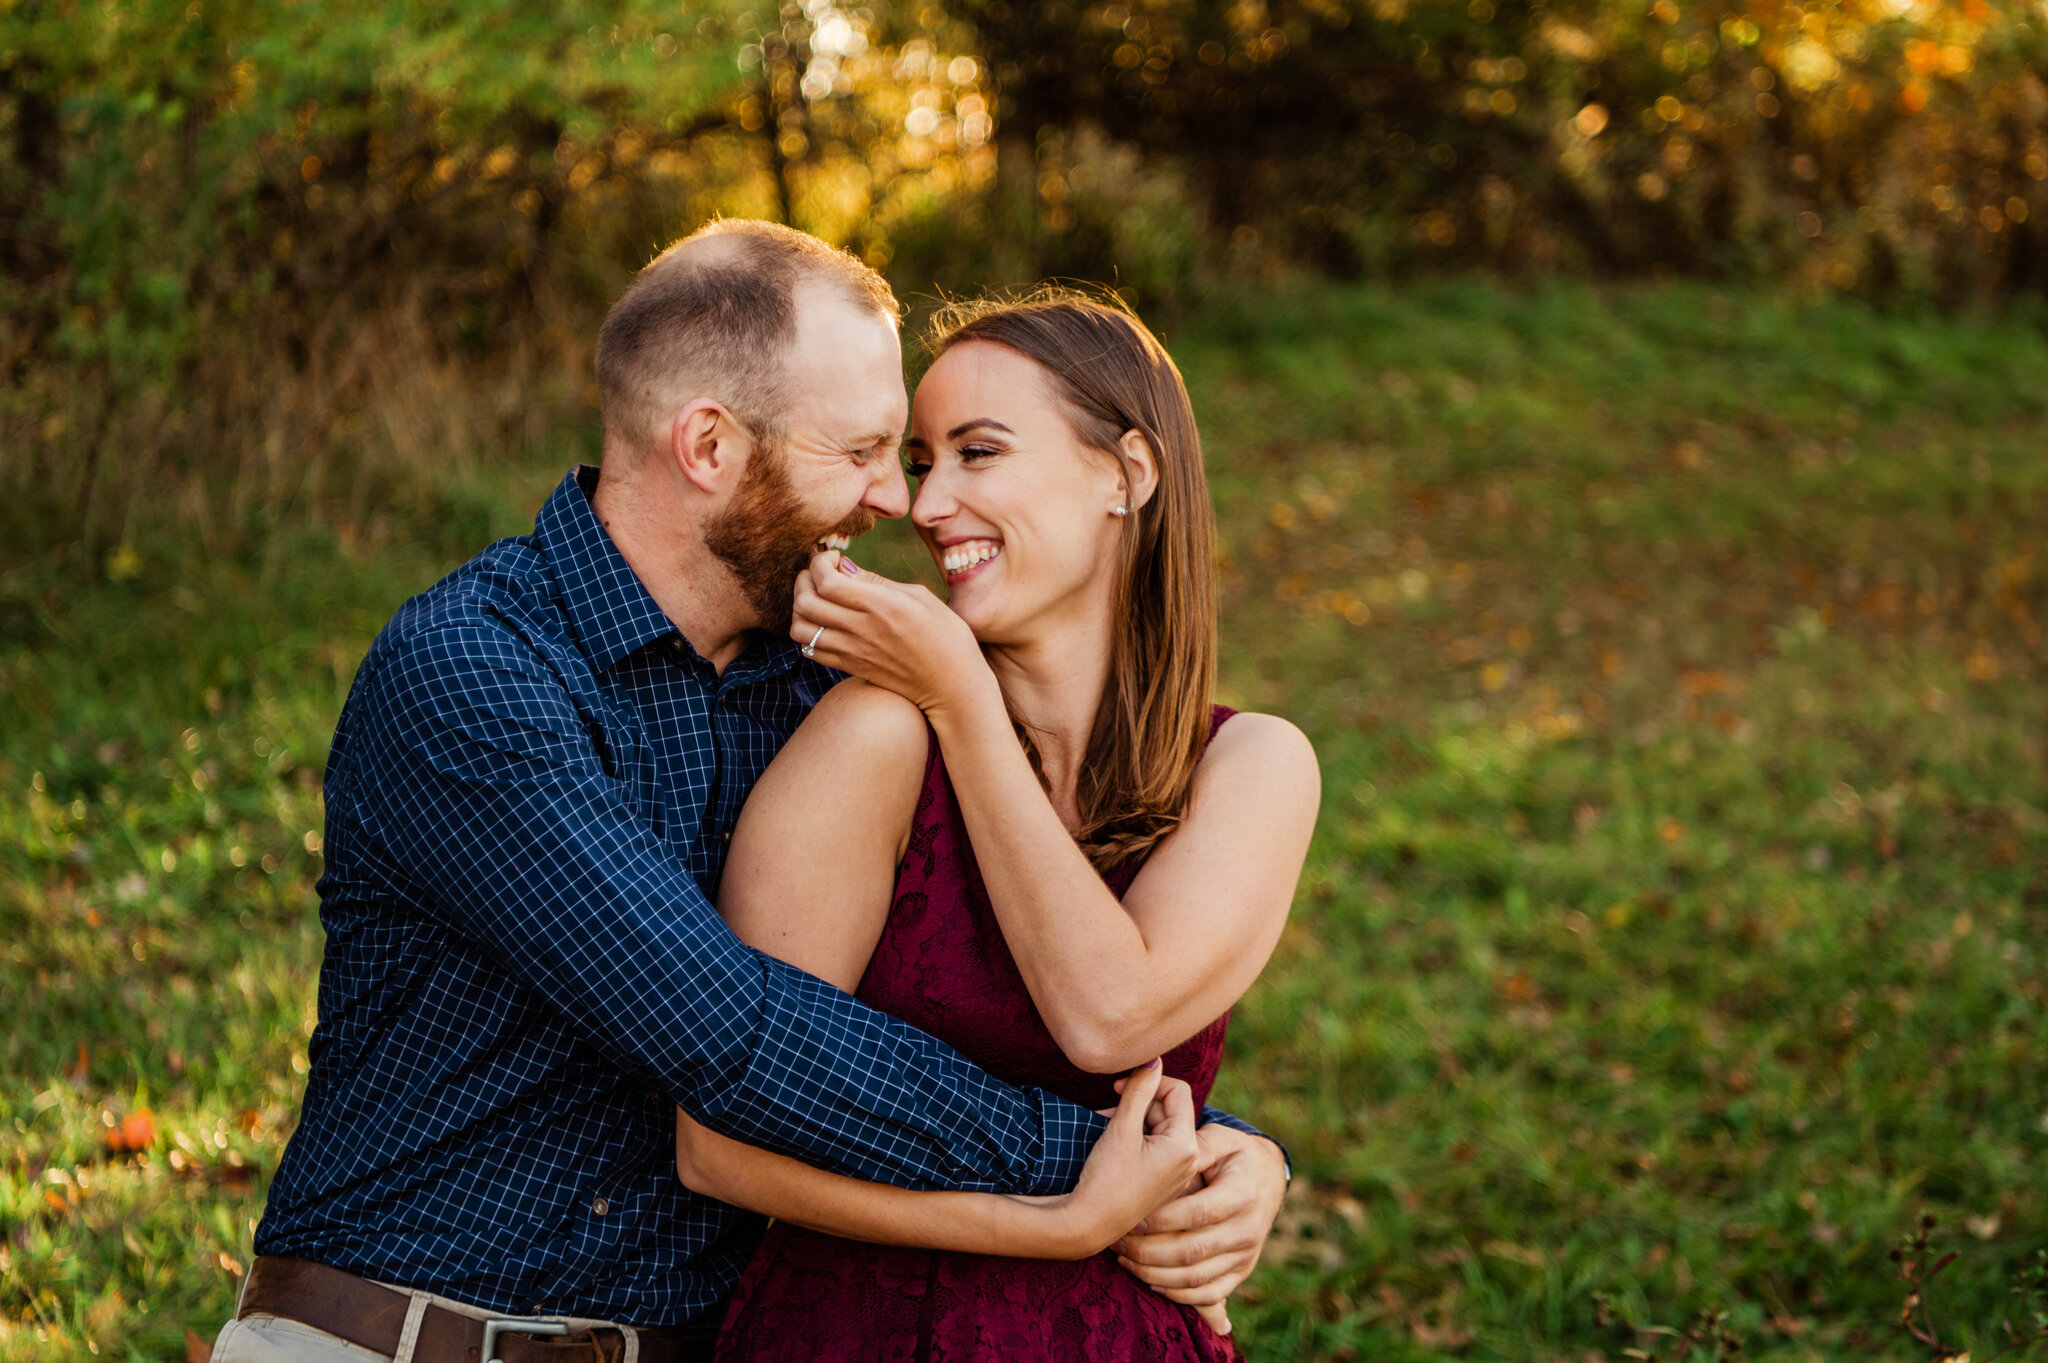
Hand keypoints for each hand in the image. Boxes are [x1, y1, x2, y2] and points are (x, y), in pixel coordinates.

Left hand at [789, 552, 997, 721]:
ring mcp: (852, 652)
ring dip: (800, 609)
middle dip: (804, 581)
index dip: (819, 564)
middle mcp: (861, 629)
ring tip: (817, 599)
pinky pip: (810, 650)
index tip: (832, 558)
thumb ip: (877, 581)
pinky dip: (807, 632)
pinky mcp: (850, 668)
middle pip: (805, 602)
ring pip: (800, 629)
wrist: (952, 684)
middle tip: (819, 575)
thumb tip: (845, 568)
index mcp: (880, 605)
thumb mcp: (919, 596)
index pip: (826, 581)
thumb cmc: (945, 634)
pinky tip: (824, 623)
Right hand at [1040, 1061, 1204, 1257]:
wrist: (1090, 1225)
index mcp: (1185, 1145)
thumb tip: (1153, 1060)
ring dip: (1134, 1119)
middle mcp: (1190, 1159)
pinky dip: (1137, 1138)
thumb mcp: (1122, 1128)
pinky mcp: (1166, 1181)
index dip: (1149, 1081)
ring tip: (1107, 1126)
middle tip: (1108, 1110)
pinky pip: (1158, 1147)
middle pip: (1169, 1109)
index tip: (1118, 1087)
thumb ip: (1139, 1090)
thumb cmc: (1105, 1178)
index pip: (1178, 1091)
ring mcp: (1179, 1173)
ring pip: (1161, 1127)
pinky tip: (1114, 1143)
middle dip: (1139, 1103)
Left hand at [1112, 1123, 1288, 1323]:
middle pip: (1192, 1251)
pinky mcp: (1242, 1272)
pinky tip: (1150, 1281)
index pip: (1197, 1214)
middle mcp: (1247, 1230)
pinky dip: (1177, 1294)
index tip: (1131, 1219)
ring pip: (1195, 1277)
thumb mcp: (1221, 1139)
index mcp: (1242, 1194)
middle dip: (1148, 1251)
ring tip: (1124, 1261)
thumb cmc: (1235, 1155)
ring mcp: (1246, 1255)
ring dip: (1155, 1274)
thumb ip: (1196, 1147)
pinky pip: (1208, 1293)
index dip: (1161, 1221)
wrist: (1268, 1178)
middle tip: (1118, 1243)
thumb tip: (1169, 1153)